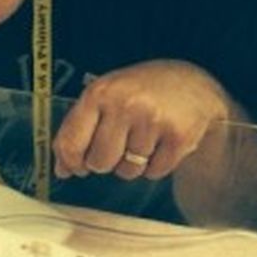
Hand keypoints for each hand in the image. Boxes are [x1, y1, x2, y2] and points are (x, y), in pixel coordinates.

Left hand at [53, 60, 230, 180]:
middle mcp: (126, 104)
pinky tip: (161, 143)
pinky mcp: (178, 138)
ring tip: (144, 139)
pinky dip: (156, 165)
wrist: (193, 84)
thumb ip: (80, 128)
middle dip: (107, 161)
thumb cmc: (143, 91)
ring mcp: (154, 121)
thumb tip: (62, 169)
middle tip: (121, 143)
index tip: (76, 167)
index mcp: (101, 92)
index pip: (71, 142)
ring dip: (133, 163)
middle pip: (99, 163)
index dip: (71, 162)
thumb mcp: (107, 95)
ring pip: (127, 171)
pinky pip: (154, 172)